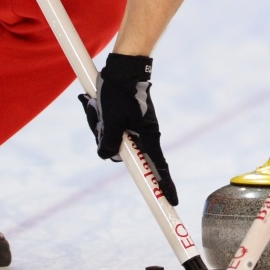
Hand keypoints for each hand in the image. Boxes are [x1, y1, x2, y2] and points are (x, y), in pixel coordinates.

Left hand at [79, 53, 178, 205]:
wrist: (123, 67)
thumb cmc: (120, 91)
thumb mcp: (110, 119)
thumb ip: (108, 142)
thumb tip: (107, 155)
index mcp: (148, 137)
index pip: (159, 168)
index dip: (165, 187)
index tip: (172, 203)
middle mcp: (145, 135)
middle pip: (125, 154)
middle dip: (108, 142)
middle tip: (99, 118)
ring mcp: (136, 127)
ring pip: (115, 140)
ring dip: (102, 127)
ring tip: (97, 106)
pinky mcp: (128, 119)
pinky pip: (113, 129)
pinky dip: (102, 120)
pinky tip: (97, 104)